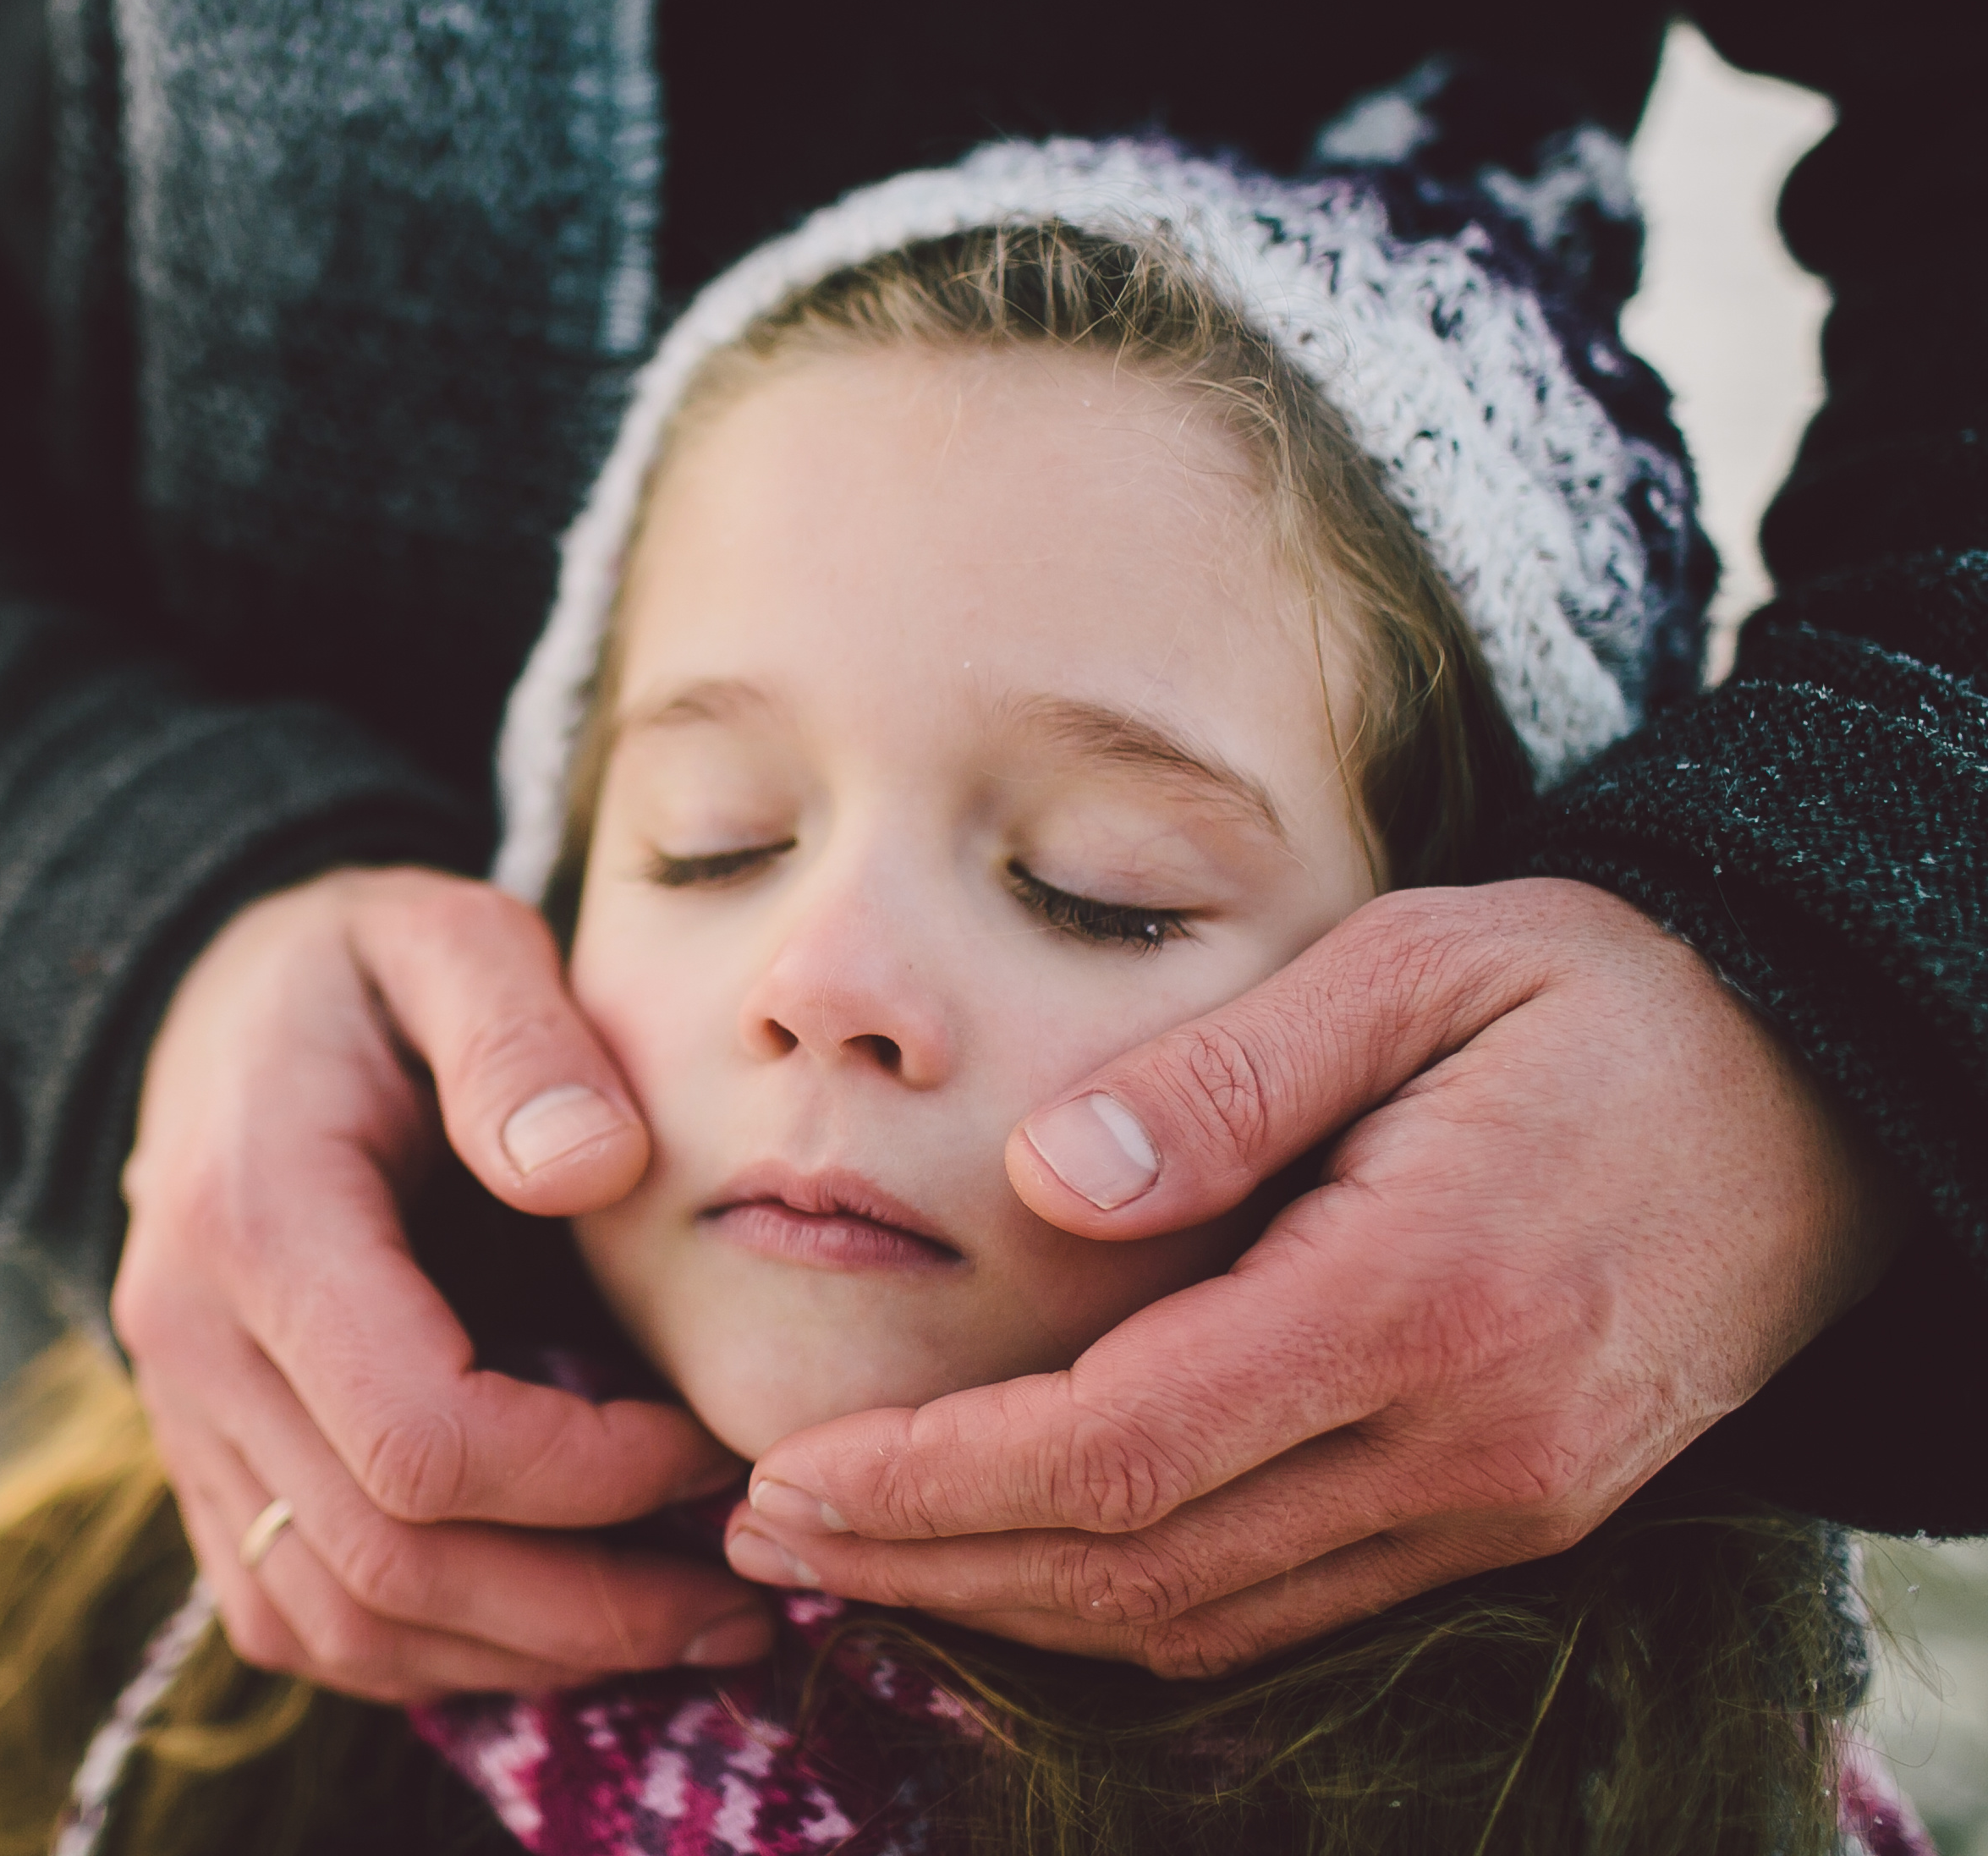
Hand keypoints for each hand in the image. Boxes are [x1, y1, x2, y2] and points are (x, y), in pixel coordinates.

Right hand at [113, 865, 767, 1701]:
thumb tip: (597, 1167)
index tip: (715, 1441)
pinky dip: (442, 1652)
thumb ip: (517, 1035)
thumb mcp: (444, 935)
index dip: (591, 1476)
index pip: (423, 1438)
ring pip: (341, 1628)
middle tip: (748, 1593)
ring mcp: (183, 1423)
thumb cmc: (362, 973)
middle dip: (589, 1606)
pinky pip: (303, 1622)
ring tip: (691, 1624)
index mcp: (255, 1224)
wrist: (214, 1008)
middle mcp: (191, 1348)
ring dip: (527, 1654)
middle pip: (389, 1566)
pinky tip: (568, 1616)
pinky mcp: (204, 1472)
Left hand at [726, 878, 1905, 1678]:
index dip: (938, 1481)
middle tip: (763, 1530)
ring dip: (1009, 1605)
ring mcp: (1493, 1510)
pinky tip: (1014, 1565)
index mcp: (1419, 1305)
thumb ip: (1227, 1075)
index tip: (793, 1468)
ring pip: (1205, 1619)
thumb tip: (1041, 1174)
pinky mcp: (1504, 1524)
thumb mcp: (1421, 964)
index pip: (1124, 1448)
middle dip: (931, 1562)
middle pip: (1144, 1568)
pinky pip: (1282, 1606)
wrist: (1821, 1098)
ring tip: (847, 1555)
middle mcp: (1460, 1449)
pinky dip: (1129, 1607)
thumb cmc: (1603, 1003)